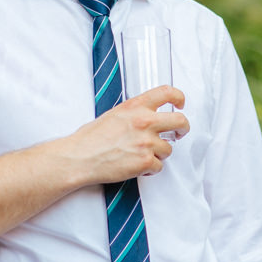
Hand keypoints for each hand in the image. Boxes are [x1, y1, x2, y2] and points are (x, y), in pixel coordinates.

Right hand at [65, 85, 188, 181]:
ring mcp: (146, 142)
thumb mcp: (114, 114)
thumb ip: (135, 112)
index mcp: (136, 106)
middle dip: (183, 128)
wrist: (79, 158)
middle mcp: (144, 121)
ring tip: (141, 154)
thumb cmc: (90, 138)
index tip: (180, 103)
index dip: (179, 97)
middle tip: (179, 133)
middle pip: (180, 121)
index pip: (167, 92)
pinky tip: (136, 166)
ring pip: (168, 149)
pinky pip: (158, 166)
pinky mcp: (145, 161)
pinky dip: (149, 169)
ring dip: (158, 153)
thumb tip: (148, 116)